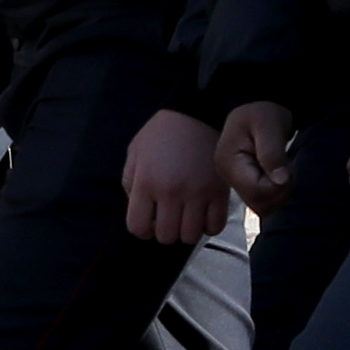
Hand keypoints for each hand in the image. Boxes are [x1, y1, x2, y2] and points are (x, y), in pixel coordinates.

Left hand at [122, 109, 230, 244]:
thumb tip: (138, 210)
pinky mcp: (219, 192)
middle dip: (165, 231)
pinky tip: (204, 214)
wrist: (196, 112)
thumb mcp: (135, 152)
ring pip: (190, 236)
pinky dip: (208, 226)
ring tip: (187, 216)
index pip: (138, 228)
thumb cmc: (162, 133)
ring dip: (187, 230)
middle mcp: (171, 192)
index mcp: (146, 182)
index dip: (143, 229)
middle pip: (166, 236)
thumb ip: (130, 183)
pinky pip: (215, 226)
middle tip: (169, 216)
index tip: (149, 221)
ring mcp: (197, 194)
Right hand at [219, 100, 299, 211]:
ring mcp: (235, 181)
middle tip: (288, 168)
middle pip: (258, 203)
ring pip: (262, 206)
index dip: (277, 184)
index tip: (287, 165)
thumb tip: (280, 180)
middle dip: (280, 190)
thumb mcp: (269, 126)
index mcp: (229, 162)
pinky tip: (279, 174)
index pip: (256, 190)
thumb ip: (273, 153)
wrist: (258, 105)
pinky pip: (263, 201)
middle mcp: (227, 175)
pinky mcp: (244, 183)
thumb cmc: (263, 111)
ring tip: (283, 170)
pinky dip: (276, 193)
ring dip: (280, 193)